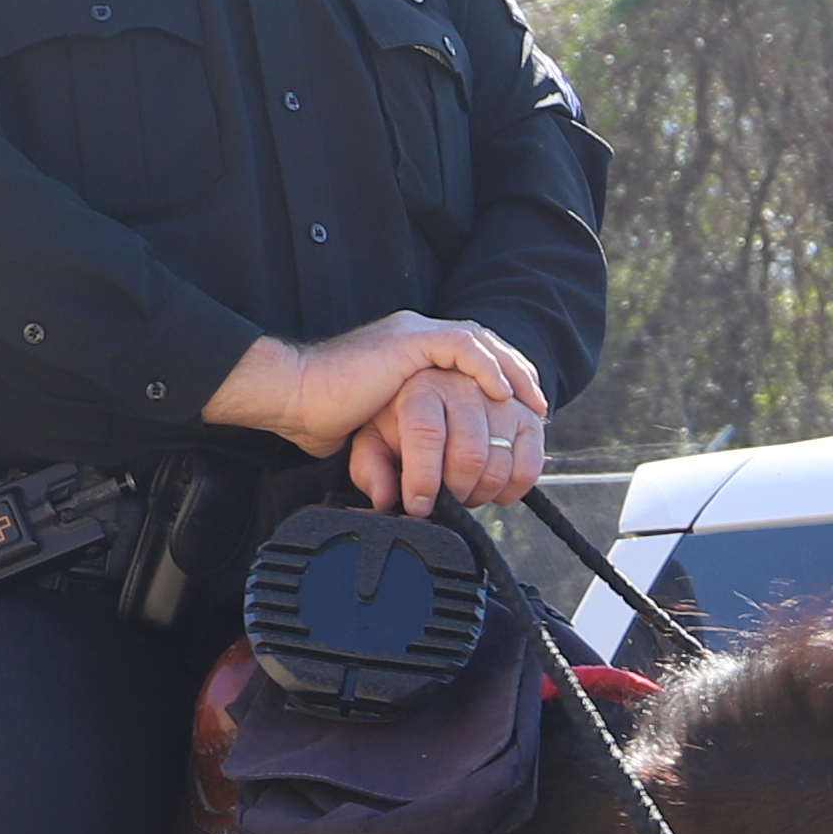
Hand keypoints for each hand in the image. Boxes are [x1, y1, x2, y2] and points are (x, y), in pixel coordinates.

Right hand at [205, 311, 542, 462]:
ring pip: (479, 342)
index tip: (521, 416)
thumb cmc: (322, 418)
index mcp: (411, 356)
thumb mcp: (375, 440)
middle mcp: (416, 339)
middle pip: (484, 345)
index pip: (470, 359)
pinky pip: (461, 346)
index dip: (500, 381)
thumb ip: (396, 459)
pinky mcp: (408, 341)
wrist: (295, 399)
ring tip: (529, 403)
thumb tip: (400, 498)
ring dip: (509, 372)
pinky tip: (500, 394)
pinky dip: (486, 368)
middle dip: (516, 374)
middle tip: (538, 409)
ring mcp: (413, 336)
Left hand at [357, 362, 548, 513]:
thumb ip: (370, 468)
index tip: (418, 506)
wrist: (437, 398)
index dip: (423, 478)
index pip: (427, 433)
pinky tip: (493, 491)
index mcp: (421, 387)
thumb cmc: (401, 422)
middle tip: (442, 500)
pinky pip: (529, 465)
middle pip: (468, 453)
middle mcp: (463, 386)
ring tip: (463, 493)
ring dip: (480, 493)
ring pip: (498, 463)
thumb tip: (385, 499)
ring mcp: (501, 402)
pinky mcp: (527, 419)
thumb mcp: (372, 440)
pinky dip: (512, 489)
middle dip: (454, 491)